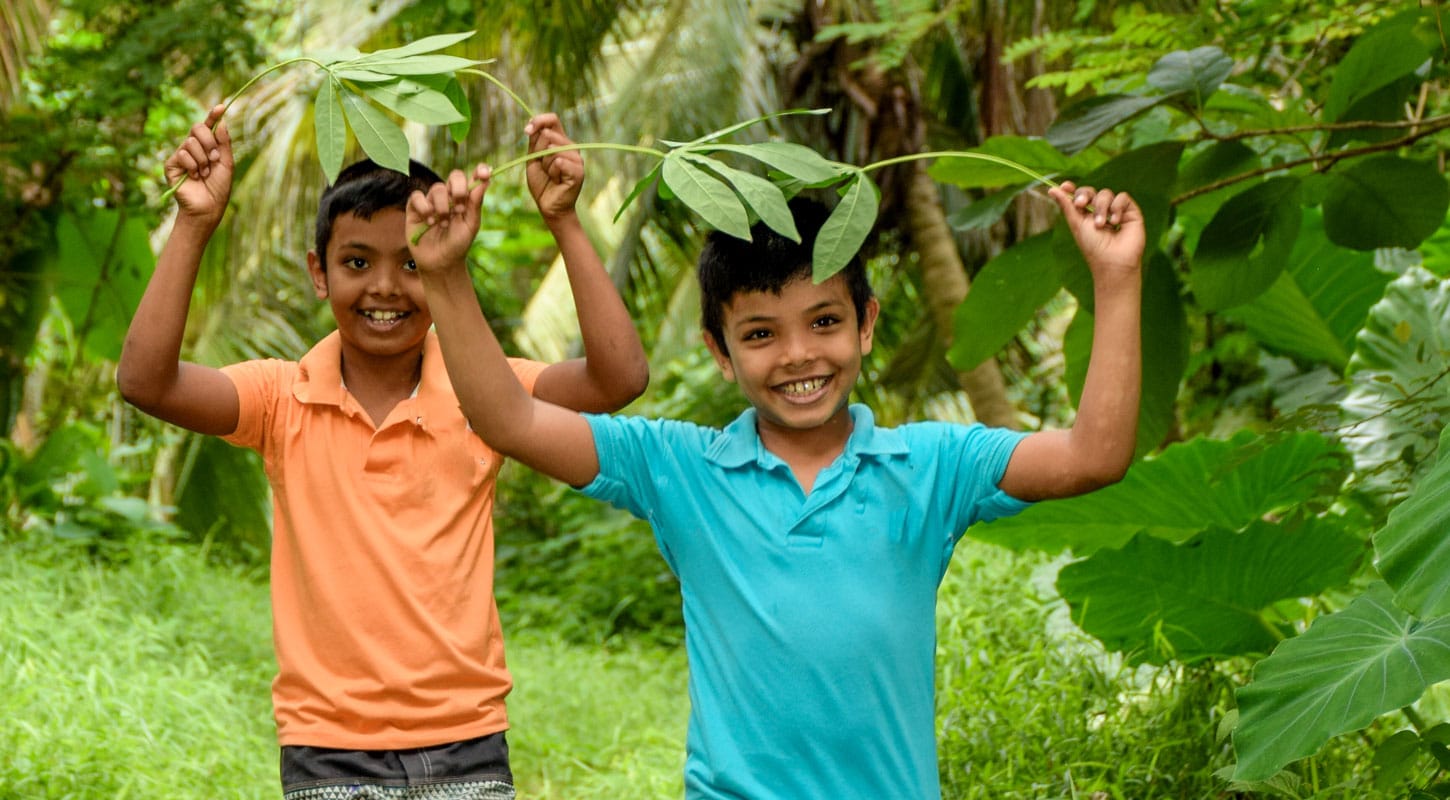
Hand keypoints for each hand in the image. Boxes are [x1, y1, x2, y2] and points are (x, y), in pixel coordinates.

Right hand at [165, 104, 233, 224]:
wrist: (208, 207)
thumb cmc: (219, 187)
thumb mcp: (226, 164)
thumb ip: (224, 143)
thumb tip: (221, 122)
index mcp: (207, 146)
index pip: (208, 126)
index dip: (213, 115)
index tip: (221, 106)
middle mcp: (193, 148)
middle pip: (197, 128)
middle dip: (209, 142)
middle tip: (215, 158)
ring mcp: (181, 155)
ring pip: (190, 142)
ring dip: (203, 159)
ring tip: (204, 173)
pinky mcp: (171, 164)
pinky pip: (182, 154)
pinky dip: (192, 166)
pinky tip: (194, 177)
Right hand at [406, 163, 490, 273]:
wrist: (441, 262)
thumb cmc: (458, 245)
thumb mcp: (471, 225)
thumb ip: (476, 203)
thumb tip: (485, 181)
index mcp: (465, 199)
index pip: (472, 178)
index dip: (479, 171)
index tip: (484, 173)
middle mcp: (448, 196)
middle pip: (454, 176)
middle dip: (458, 190)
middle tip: (460, 209)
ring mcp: (431, 201)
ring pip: (437, 188)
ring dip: (442, 207)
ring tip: (443, 224)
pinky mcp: (415, 208)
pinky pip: (417, 196)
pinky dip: (424, 208)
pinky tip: (429, 222)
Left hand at [524, 112, 583, 221]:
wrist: (549, 206)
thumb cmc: (542, 183)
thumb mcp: (533, 158)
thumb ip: (534, 141)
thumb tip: (531, 126)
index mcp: (561, 141)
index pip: (552, 119)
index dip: (538, 121)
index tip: (526, 131)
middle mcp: (571, 147)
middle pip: (548, 135)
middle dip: (538, 152)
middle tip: (544, 169)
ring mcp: (577, 159)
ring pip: (552, 149)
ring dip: (545, 165)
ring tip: (552, 176)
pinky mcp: (579, 171)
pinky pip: (558, 162)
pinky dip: (552, 173)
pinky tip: (558, 181)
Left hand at [1049, 181, 1144, 282]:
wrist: (1112, 260)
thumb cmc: (1092, 247)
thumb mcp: (1076, 224)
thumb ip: (1066, 205)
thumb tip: (1051, 189)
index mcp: (1085, 214)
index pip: (1080, 195)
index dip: (1073, 189)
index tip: (1065, 186)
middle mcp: (1101, 211)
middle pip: (1091, 191)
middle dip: (1085, 196)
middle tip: (1081, 205)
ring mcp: (1116, 210)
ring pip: (1106, 193)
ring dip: (1101, 207)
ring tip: (1102, 225)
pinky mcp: (1130, 211)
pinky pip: (1122, 197)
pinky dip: (1117, 207)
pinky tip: (1115, 222)